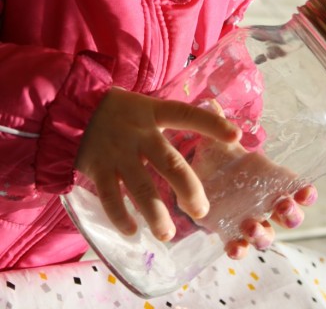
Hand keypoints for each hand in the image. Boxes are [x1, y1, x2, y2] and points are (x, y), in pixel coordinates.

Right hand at [75, 87, 240, 241]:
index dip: (211, 125)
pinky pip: (110, 197)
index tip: (237, 137)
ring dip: (155, 213)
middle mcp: (138, 133)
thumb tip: (204, 131)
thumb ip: (169, 121)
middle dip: (188, 189)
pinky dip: (121, 217)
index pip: (186, 115)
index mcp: (153, 113)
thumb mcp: (144, 107)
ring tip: (167, 233)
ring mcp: (118, 152)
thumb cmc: (118, 112)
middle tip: (202, 211)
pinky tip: (133, 231)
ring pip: (141, 186)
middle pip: (169, 161)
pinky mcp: (98, 168)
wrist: (71, 109)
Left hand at [190, 136, 317, 258]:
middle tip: (281, 208)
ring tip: (251, 225)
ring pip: (266, 233)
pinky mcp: (229, 232)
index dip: (306, 193)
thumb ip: (218, 125)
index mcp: (269, 179)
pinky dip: (240, 250)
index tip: (305, 193)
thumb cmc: (218, 160)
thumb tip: (209, 100)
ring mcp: (248, 219)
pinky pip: (240, 247)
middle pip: (288, 216)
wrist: (198, 178)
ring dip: (264, 233)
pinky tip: (234, 247)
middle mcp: (264, 202)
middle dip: (290, 215)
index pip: (296, 188)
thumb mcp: (218, 143)